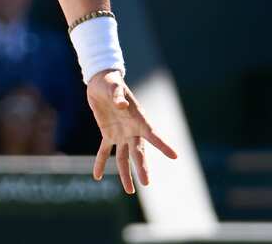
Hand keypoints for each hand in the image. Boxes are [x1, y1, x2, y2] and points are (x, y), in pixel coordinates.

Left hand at [87, 70, 176, 193]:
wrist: (102, 81)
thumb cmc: (112, 83)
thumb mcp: (114, 87)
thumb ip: (118, 97)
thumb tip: (121, 105)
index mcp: (138, 119)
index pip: (152, 135)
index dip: (163, 145)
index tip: (175, 156)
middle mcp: (132, 130)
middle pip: (138, 152)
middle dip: (142, 167)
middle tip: (146, 183)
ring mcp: (121, 133)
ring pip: (123, 157)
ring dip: (125, 173)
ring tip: (129, 191)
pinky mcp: (108, 133)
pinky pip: (104, 151)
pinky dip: (100, 163)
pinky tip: (97, 176)